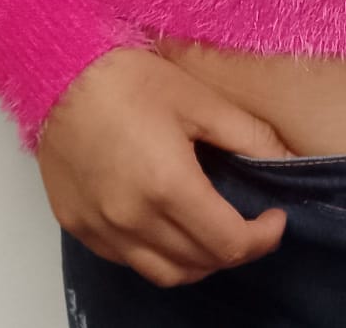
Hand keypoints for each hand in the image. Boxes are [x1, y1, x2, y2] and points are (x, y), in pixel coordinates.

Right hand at [36, 46, 297, 287]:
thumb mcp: (200, 99)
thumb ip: (248, 136)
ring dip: (198, 261)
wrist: (58, 72)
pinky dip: (157, 254)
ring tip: (214, 230)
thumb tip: (287, 160)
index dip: (262, 238)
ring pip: (163, 273)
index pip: (228, 244)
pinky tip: (168, 224)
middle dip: (235, 249)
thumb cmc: (128, 79)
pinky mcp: (78, 226)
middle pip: (199, 263)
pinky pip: (128, 260)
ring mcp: (101, 229)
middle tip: (250, 222)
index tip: (274, 218)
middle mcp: (132, 220)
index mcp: (168, 187)